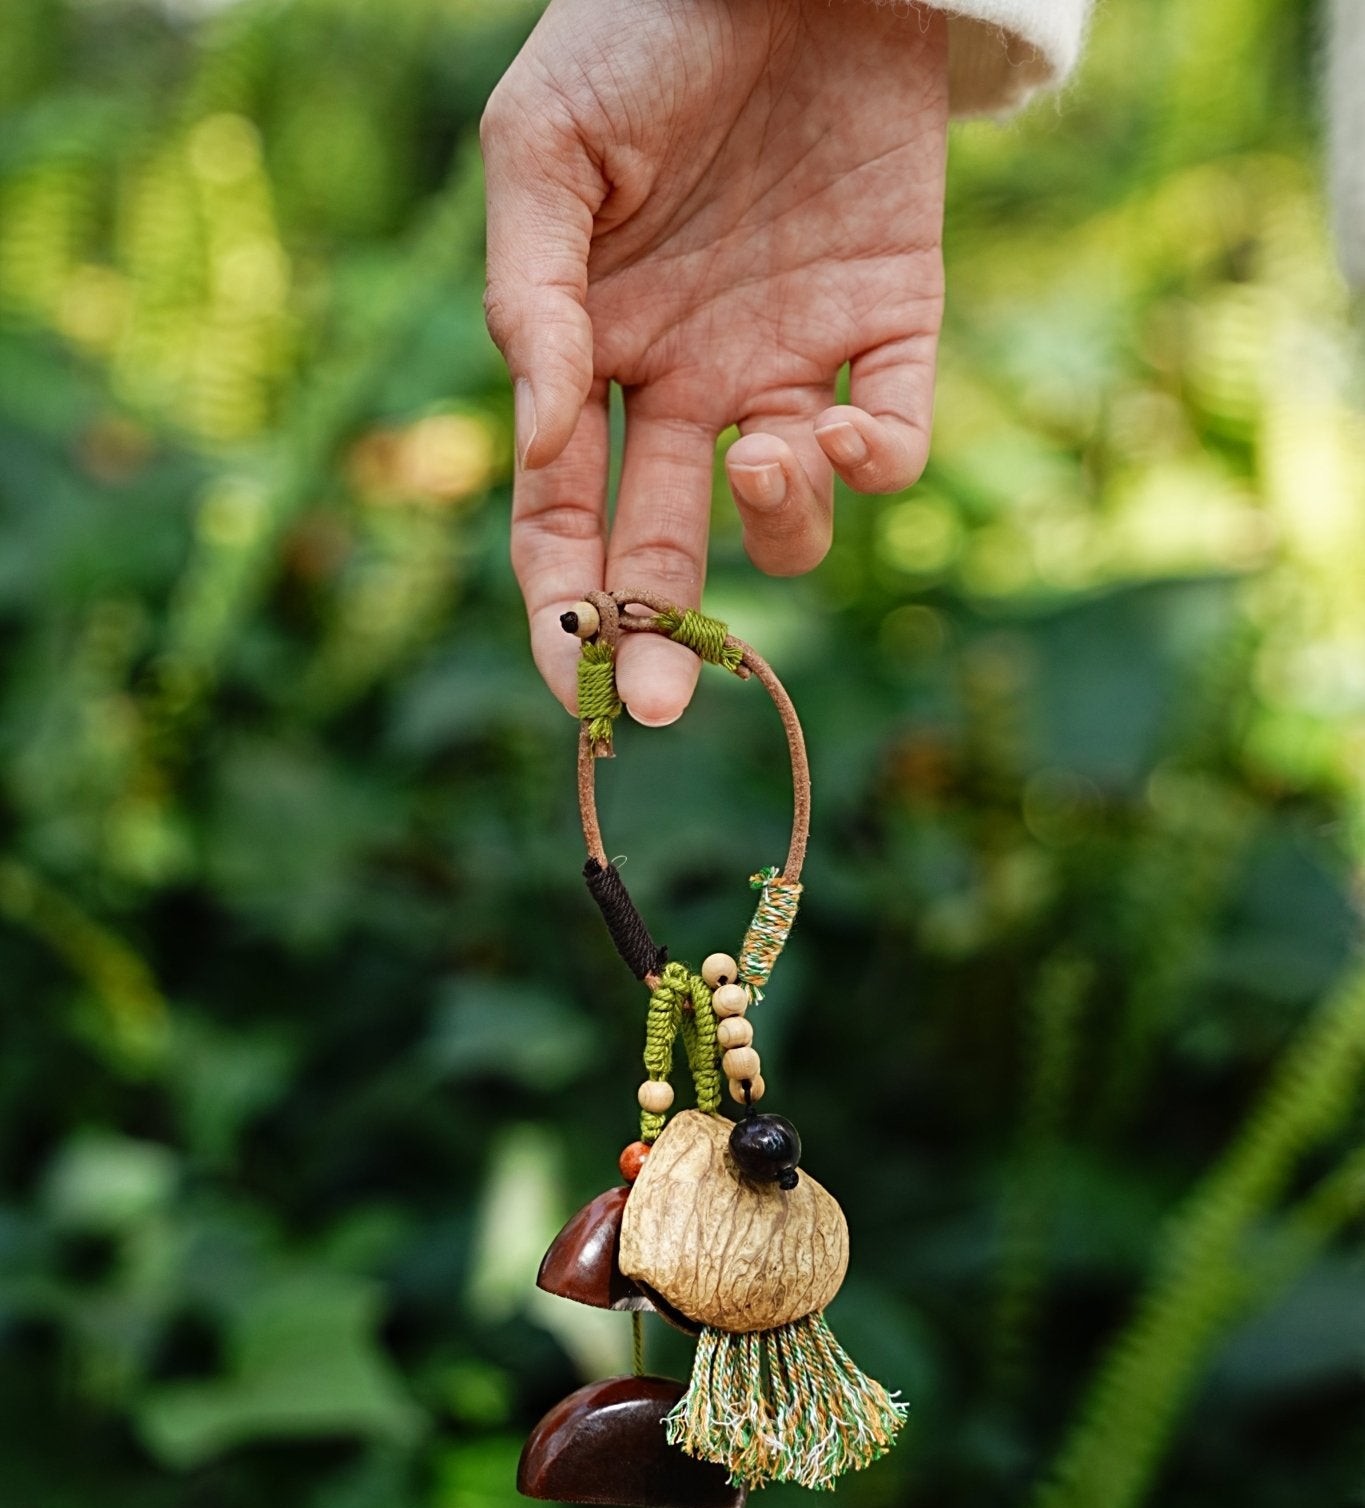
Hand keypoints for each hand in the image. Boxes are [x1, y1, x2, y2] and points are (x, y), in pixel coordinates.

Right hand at [482, 0, 947, 721]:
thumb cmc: (640, 30)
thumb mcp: (543, 151)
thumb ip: (531, 299)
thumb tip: (544, 439)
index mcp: (596, 356)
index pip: (566, 522)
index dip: (566, 615)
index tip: (578, 687)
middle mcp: (693, 382)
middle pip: (670, 553)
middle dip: (662, 638)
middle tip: (665, 701)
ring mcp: (794, 361)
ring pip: (788, 518)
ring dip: (776, 519)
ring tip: (765, 446)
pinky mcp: (893, 325)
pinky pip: (898, 443)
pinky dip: (878, 468)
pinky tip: (846, 434)